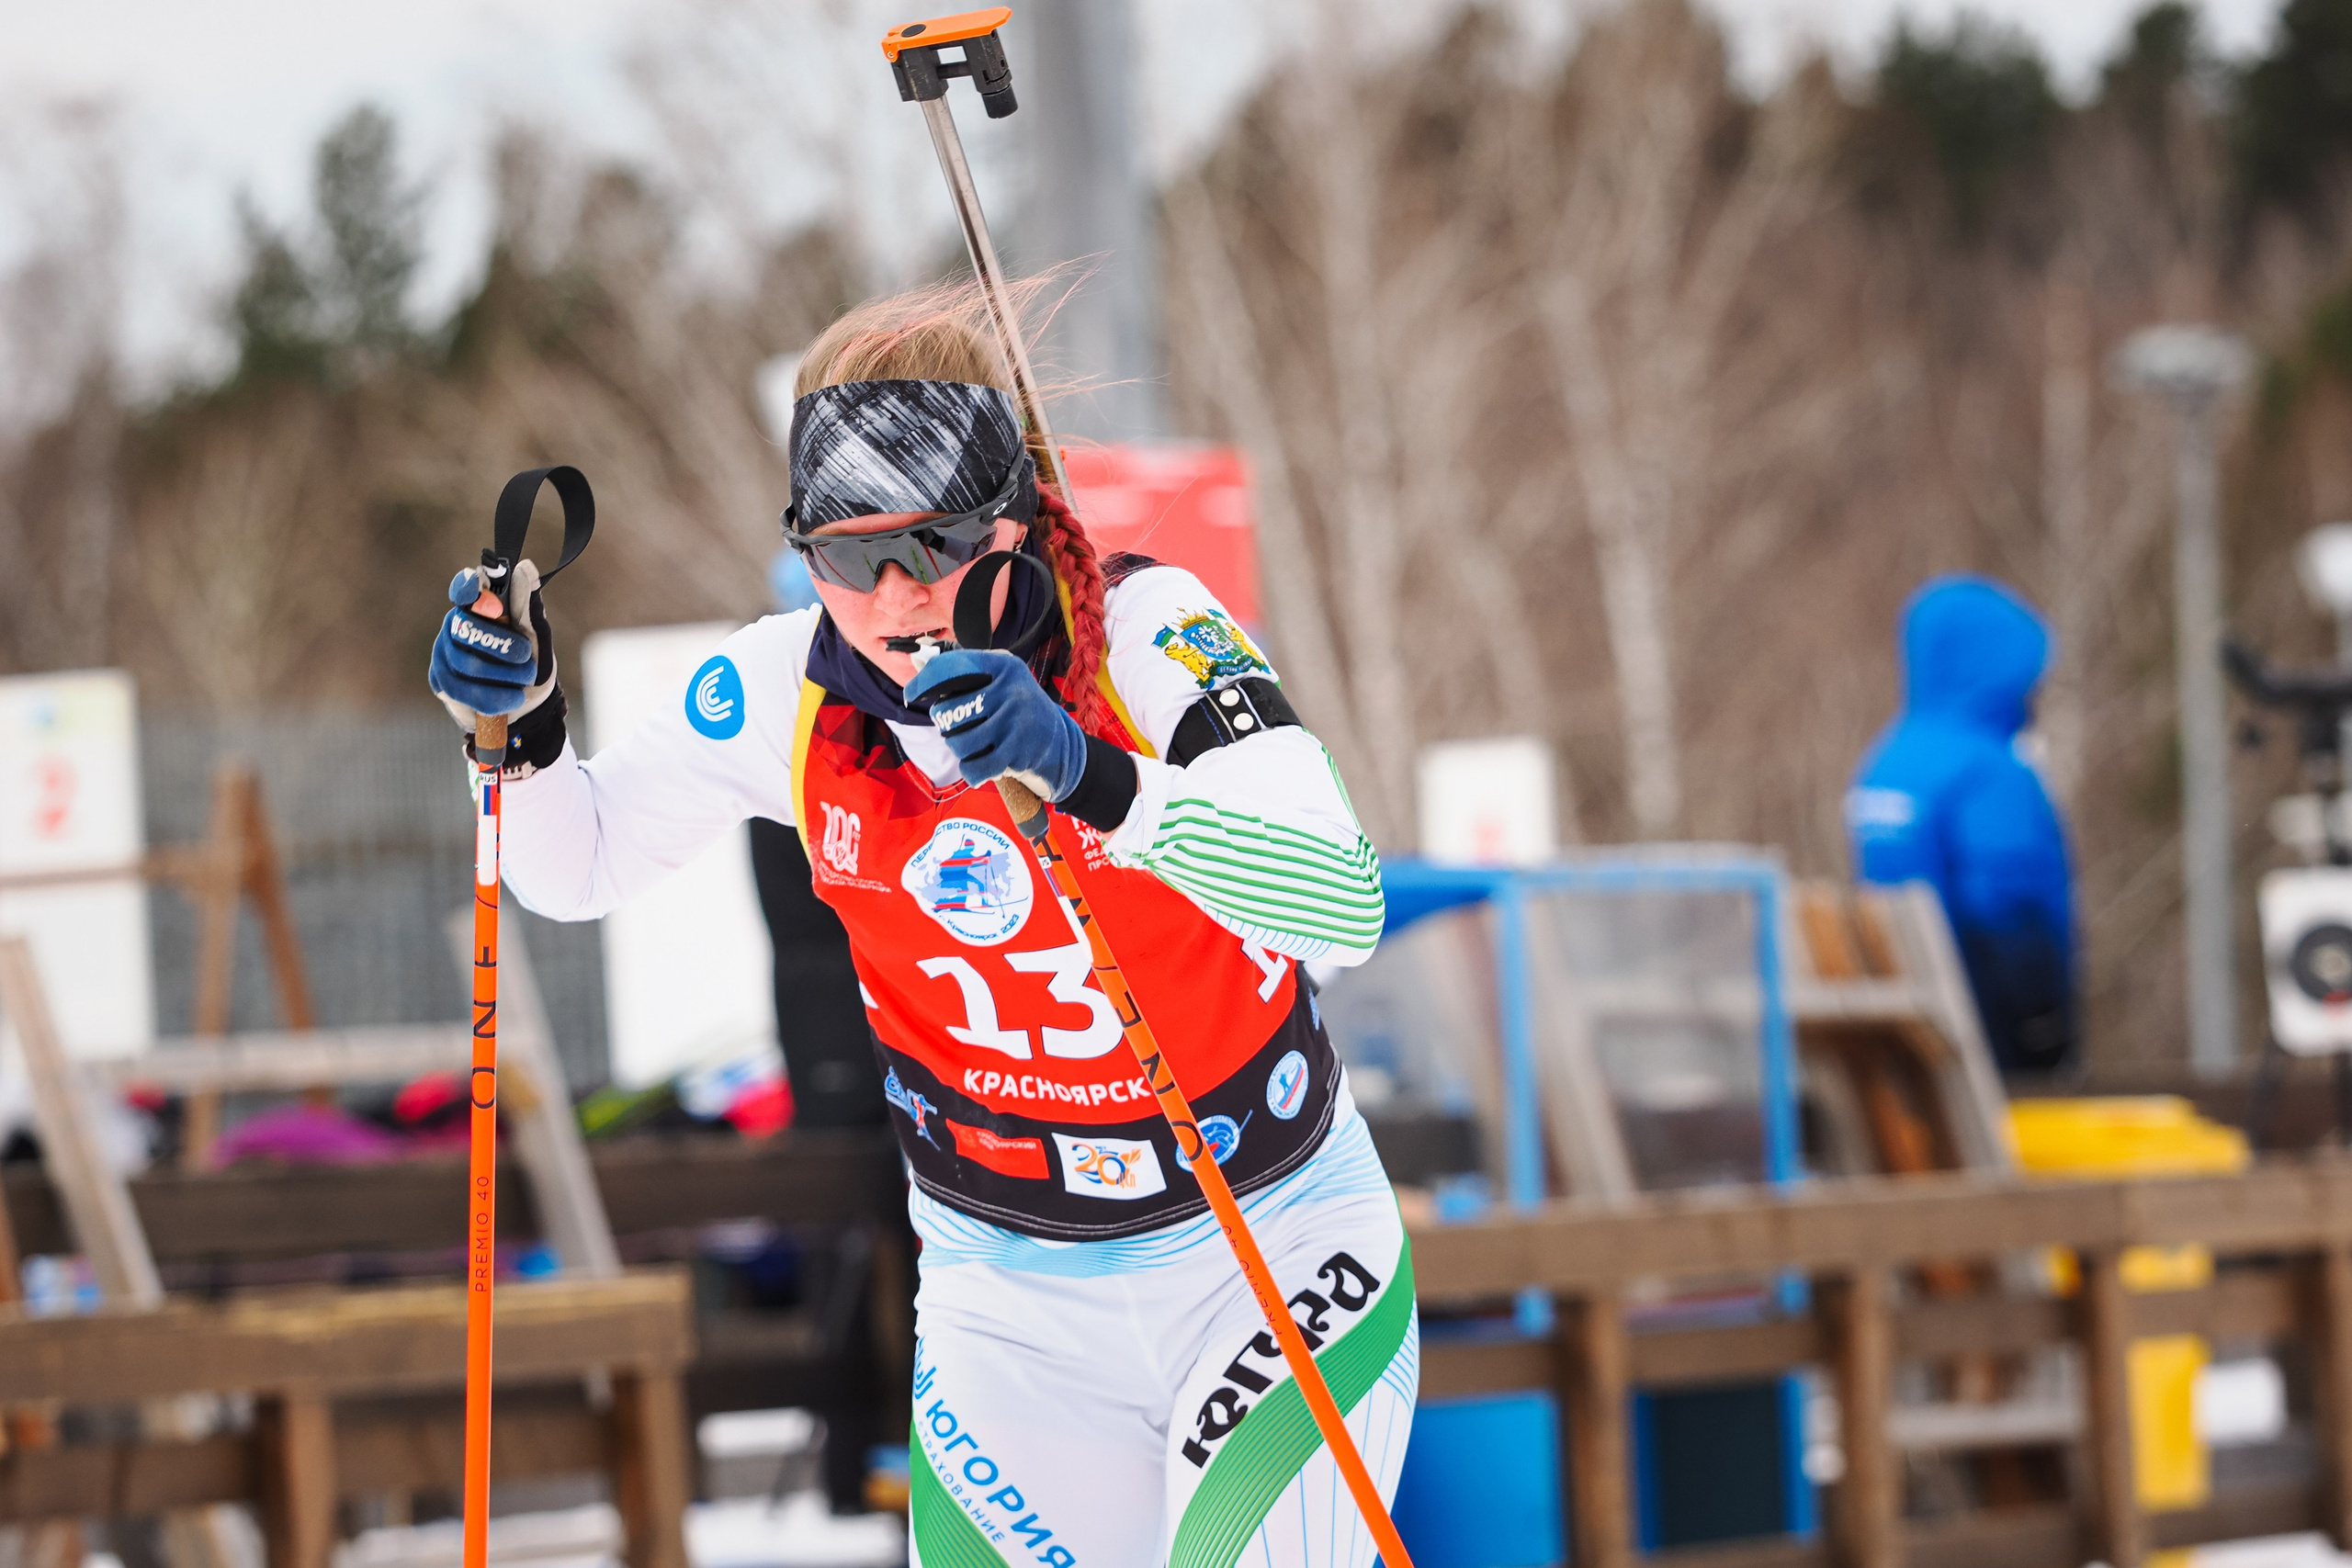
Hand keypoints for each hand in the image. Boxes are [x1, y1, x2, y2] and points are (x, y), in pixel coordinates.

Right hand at [429, 559, 555, 728]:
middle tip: (525, 657)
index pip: (463, 589)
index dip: (469, 588)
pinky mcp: (441, 683)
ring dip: (502, 674)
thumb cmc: (529, 662)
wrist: (528, 705)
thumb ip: (528, 606)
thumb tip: (526, 568)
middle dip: (500, 645)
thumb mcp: (536, 635)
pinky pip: (461, 690)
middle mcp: (455, 626)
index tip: (484, 593)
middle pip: (466, 629)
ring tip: (526, 679)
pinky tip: (513, 698)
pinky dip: (494, 696)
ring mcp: (443, 654)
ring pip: (464, 663)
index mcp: (476, 607)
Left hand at [904, 648, 1086, 800]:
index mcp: (1003, 665)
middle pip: (947, 712)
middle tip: (966, 728)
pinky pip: (972, 768)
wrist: (1062, 747)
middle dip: (949, 726)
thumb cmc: (1018, 711)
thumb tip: (918, 659)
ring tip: (980, 746)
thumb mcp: (1000, 680)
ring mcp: (1014, 722)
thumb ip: (962, 670)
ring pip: (957, 742)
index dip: (923, 682)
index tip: (912, 695)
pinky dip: (973, 772)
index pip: (949, 667)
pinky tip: (983, 766)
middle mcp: (1010, 689)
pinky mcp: (1017, 754)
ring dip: (962, 750)